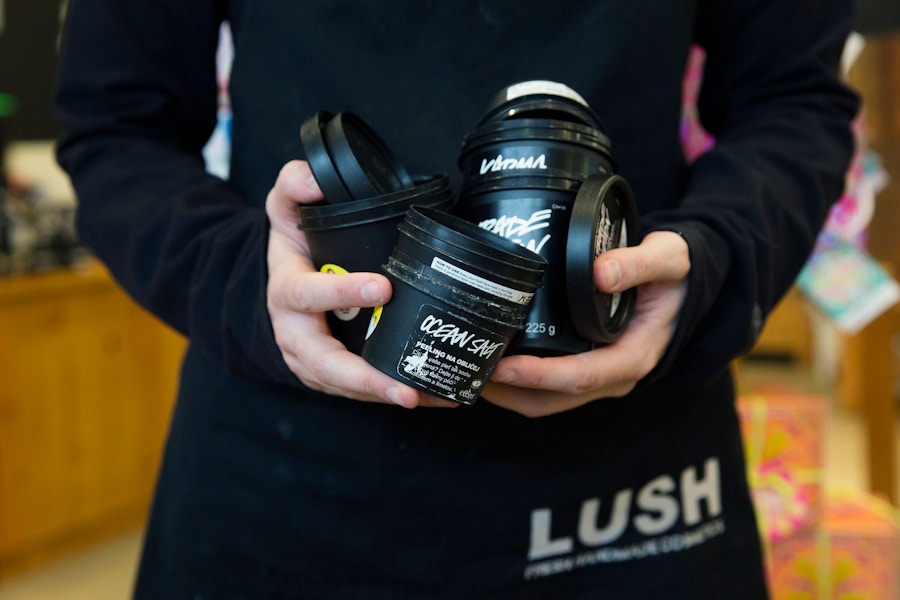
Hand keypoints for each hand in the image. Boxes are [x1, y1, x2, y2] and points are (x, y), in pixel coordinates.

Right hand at [266, 160, 455, 408]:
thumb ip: (295, 183)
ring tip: (431, 397)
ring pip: (346, 387)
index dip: (342, 293)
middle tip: (404, 388)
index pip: (307, 295)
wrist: (280, 280)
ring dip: (387, 395)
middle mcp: (295, 335)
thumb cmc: (292, 244)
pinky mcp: (332, 377)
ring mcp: (312, 362)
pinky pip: (362, 392)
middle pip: (325, 364)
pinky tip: (435, 396)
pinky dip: (396, 395)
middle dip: (365, 379)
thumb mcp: (284, 206)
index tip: (383, 289)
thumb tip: (316, 179)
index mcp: (286, 292)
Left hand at [482, 231, 689, 416]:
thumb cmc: (675, 276)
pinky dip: (516, 383)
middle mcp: (613, 377)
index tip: (504, 367)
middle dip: (508, 392)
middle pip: (552, 399)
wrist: (685, 289)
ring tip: (468, 368)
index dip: (540, 375)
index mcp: (633, 356)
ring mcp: (597, 379)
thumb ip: (640, 263)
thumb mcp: (669, 259)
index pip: (580, 376)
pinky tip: (489, 360)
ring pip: (544, 401)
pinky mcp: (584, 370)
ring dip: (506, 393)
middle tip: (468, 369)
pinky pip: (545, 388)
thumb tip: (600, 273)